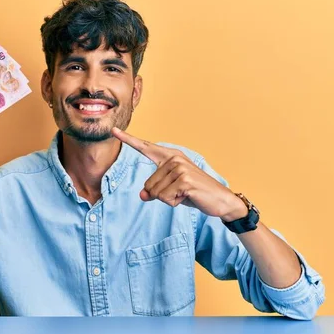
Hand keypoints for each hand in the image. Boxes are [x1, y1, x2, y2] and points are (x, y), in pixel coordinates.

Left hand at [111, 127, 246, 220]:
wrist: (220, 200)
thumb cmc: (194, 193)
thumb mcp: (170, 191)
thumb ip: (154, 191)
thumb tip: (142, 195)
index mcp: (169, 156)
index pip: (145, 147)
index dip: (128, 139)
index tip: (114, 131)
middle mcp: (174, 159)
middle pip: (148, 185)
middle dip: (161, 195)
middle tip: (180, 193)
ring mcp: (179, 168)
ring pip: (155, 193)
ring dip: (169, 199)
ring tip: (185, 194)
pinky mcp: (184, 180)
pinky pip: (165, 198)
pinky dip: (174, 203)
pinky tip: (188, 197)